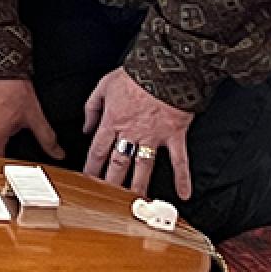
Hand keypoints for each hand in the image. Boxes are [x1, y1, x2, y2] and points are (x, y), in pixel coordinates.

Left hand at [82, 67, 194, 198]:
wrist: (165, 67)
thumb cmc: (136, 74)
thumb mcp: (104, 85)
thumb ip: (92, 107)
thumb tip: (86, 126)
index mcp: (113, 121)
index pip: (98, 150)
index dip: (91, 167)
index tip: (87, 180)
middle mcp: (132, 133)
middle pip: (118, 163)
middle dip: (110, 183)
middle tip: (107, 199)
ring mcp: (154, 137)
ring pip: (144, 167)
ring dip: (139, 187)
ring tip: (136, 204)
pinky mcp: (174, 136)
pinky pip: (179, 161)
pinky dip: (183, 178)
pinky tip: (184, 194)